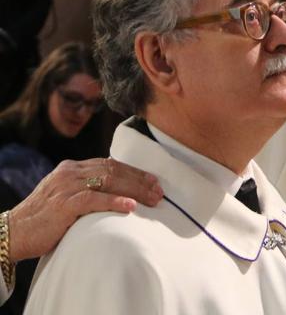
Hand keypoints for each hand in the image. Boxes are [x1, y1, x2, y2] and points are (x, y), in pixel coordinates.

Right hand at [7, 158, 162, 261]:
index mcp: (71, 169)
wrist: (12, 234)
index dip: (133, 172)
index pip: (109, 164)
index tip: (152, 181)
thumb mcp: (65, 198)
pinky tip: (130, 207)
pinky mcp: (63, 204)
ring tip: (152, 199)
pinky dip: (114, 201)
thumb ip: (86, 190)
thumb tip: (118, 192)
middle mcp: (69, 173)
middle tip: (158, 191)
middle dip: (139, 180)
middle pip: (113, 170)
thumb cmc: (43, 220)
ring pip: (108, 181)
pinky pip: (94, 199)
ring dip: (134, 189)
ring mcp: (66, 187)